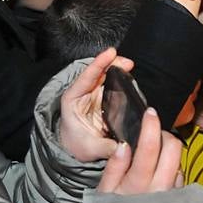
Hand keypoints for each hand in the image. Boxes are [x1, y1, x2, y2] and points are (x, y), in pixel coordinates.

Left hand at [59, 47, 130, 161]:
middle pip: (97, 72)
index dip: (98, 64)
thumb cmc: (76, 146)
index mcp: (72, 100)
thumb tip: (125, 147)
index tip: (110, 53)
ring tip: (130, 66)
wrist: (75, 148)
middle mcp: (82, 93)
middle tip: (128, 63)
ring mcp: (93, 94)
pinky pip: (112, 85)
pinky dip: (121, 79)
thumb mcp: (89, 149)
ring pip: (106, 75)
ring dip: (118, 69)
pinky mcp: (103, 98)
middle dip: (112, 63)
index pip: (85, 77)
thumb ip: (106, 147)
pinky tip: (129, 77)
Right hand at [96, 106, 185, 193]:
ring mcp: (173, 197)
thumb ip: (114, 168)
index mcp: (138, 185)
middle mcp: (160, 190)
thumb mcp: (104, 195)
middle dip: (165, 135)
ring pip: (179, 162)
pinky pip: (181, 179)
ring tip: (154, 161)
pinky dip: (172, 171)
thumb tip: (124, 145)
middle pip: (174, 149)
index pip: (151, 147)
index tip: (150, 113)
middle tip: (153, 136)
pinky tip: (160, 179)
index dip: (152, 125)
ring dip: (169, 154)